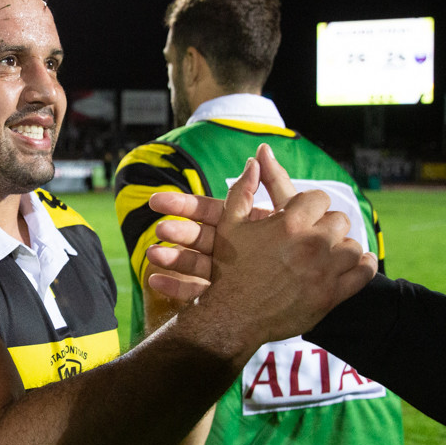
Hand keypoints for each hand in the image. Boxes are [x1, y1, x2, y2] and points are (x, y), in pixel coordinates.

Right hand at [145, 143, 288, 297]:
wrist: (294, 289)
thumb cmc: (291, 243)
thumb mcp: (280, 212)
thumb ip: (272, 181)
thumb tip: (263, 149)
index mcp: (236, 224)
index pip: (205, 209)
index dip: (181, 204)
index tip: (156, 203)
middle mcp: (226, 247)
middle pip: (197, 236)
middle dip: (176, 229)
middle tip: (155, 228)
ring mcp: (223, 273)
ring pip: (196, 263)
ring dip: (173, 258)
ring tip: (151, 256)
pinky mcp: (221, 295)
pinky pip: (198, 291)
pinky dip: (176, 286)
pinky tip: (156, 284)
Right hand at [160, 147, 376, 345]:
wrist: (230, 316)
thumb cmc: (229, 270)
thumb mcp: (229, 225)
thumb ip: (243, 190)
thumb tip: (255, 160)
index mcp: (289, 223)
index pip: (319, 198)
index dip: (311, 205)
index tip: (304, 214)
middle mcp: (311, 243)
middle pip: (339, 220)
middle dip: (327, 225)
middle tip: (314, 235)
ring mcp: (324, 271)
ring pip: (352, 245)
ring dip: (342, 246)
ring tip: (328, 252)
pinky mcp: (331, 295)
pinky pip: (362, 273)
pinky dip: (363, 265)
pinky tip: (357, 262)